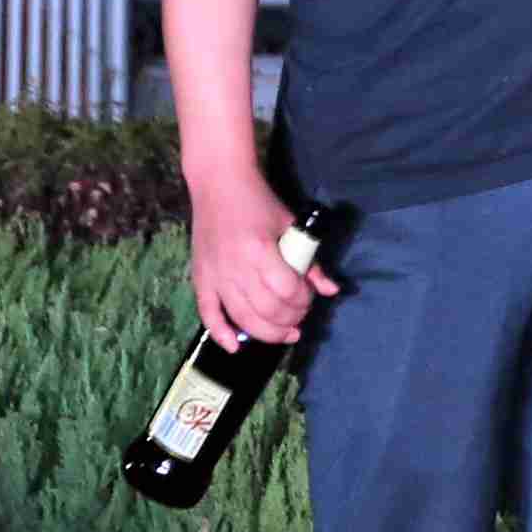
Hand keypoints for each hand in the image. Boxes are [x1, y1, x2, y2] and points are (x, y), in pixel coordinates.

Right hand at [188, 175, 336, 350]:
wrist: (218, 185)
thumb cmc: (259, 203)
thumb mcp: (292, 226)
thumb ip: (311, 262)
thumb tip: (331, 290)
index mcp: (260, 250)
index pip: (287, 291)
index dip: (303, 300)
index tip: (309, 296)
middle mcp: (235, 267)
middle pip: (266, 310)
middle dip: (290, 319)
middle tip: (300, 316)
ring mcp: (215, 275)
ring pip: (242, 318)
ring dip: (267, 332)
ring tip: (285, 333)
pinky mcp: (200, 279)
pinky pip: (208, 314)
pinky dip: (221, 333)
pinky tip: (235, 346)